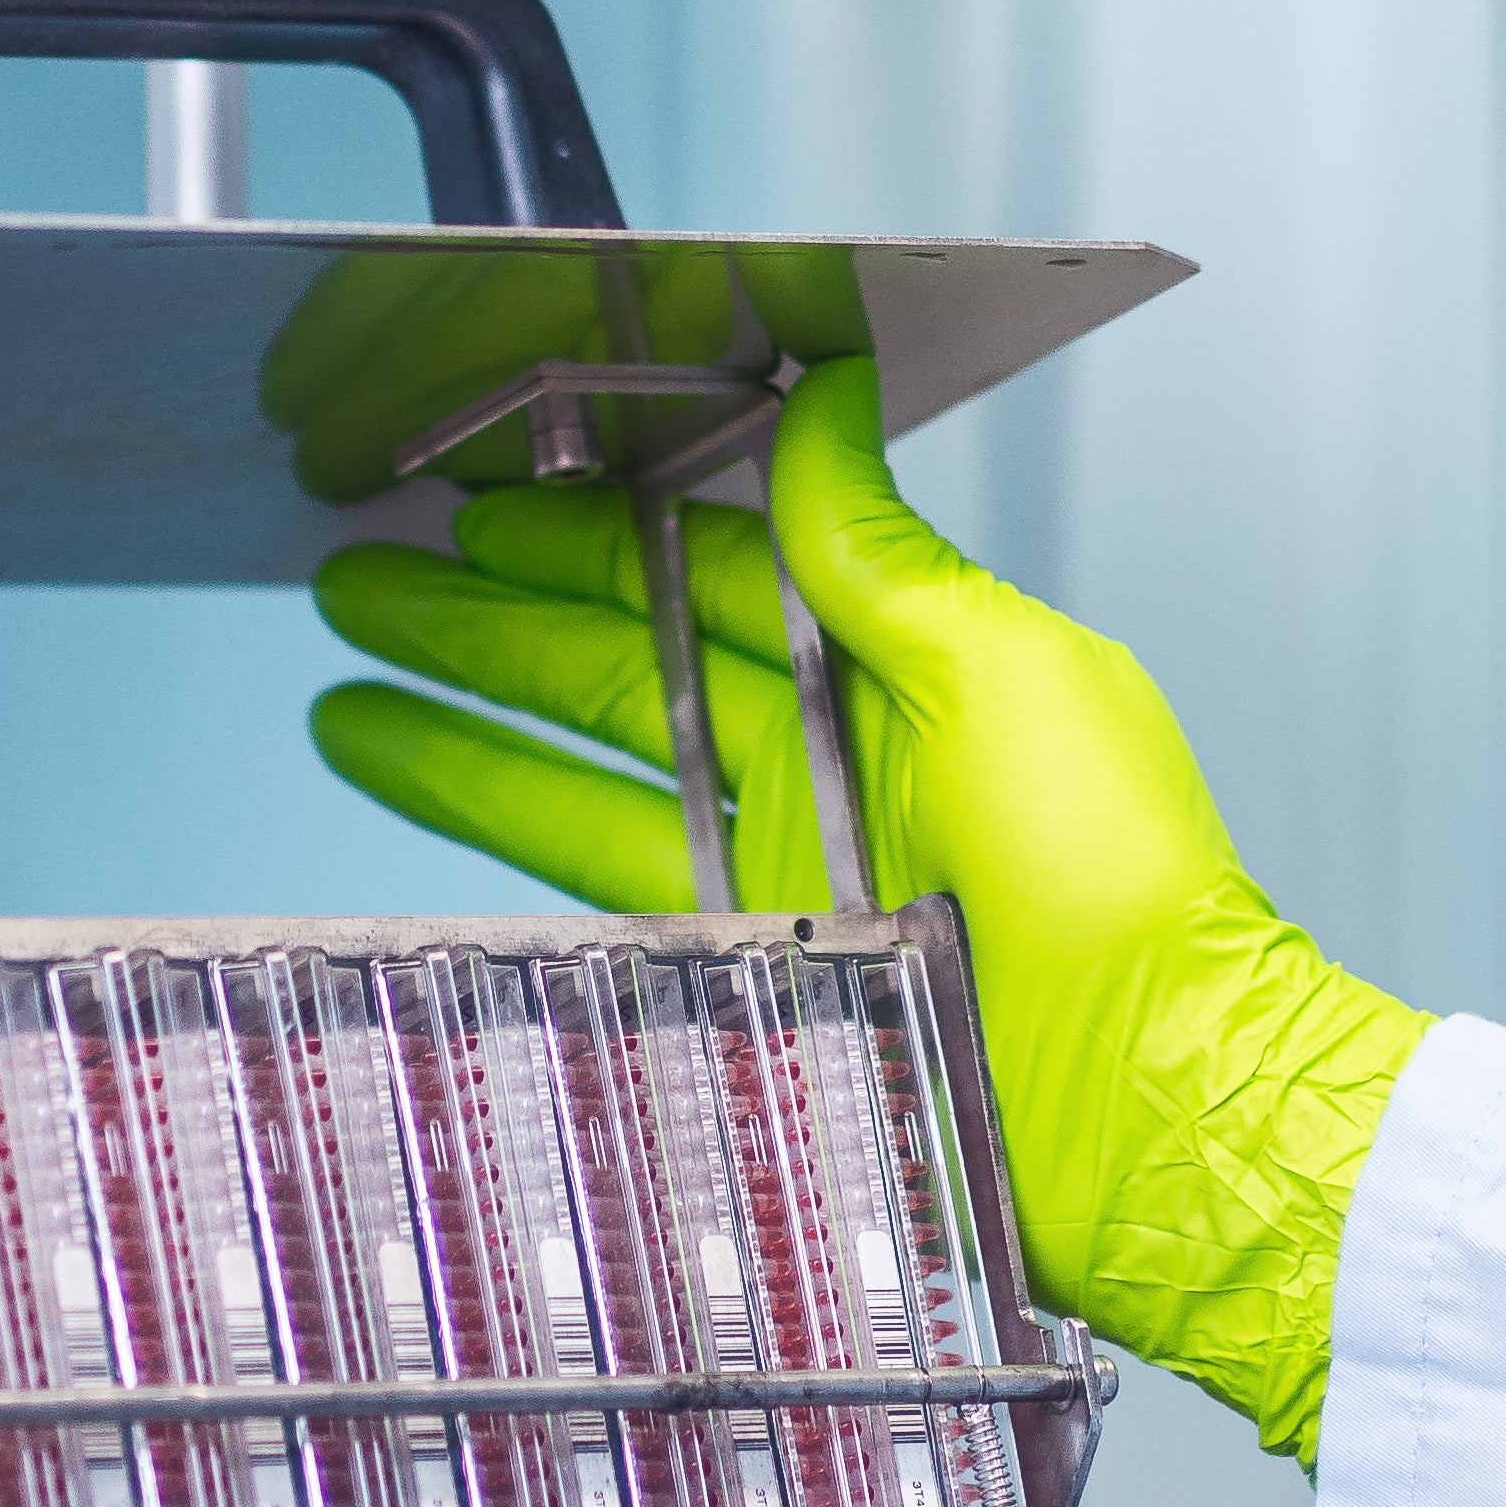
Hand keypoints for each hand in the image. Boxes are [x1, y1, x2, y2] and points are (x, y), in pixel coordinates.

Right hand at [307, 355, 1431, 1457]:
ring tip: (347, 669)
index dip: (599, 525)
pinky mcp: (756, 962)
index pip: (721, 563)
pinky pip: (597, 876)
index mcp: (909, 668)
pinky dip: (495, 825)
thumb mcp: (1009, 672)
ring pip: (587, 763)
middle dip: (492, 612)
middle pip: (629, 657)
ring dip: (462, 714)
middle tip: (368, 570)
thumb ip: (883, 546)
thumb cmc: (1130, 897)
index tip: (492, 488)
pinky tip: (411, 786)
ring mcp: (791, 865)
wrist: (1157, 1109)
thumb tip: (828, 397)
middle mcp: (842, 760)